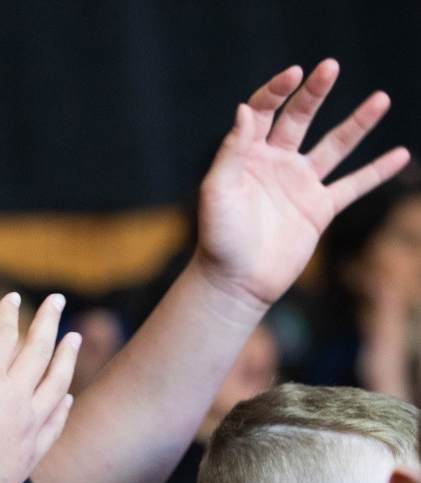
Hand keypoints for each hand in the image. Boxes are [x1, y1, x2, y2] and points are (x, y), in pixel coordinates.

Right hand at [0, 293, 79, 482]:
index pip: (2, 335)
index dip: (7, 313)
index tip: (12, 297)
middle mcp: (14, 398)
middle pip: (39, 350)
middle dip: (48, 321)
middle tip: (58, 300)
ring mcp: (28, 426)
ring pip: (57, 382)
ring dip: (67, 356)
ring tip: (75, 338)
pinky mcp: (32, 453)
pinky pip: (56, 421)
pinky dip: (64, 402)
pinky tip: (67, 395)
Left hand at [196, 59, 409, 309]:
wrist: (236, 281)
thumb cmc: (219, 237)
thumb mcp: (217, 191)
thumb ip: (232, 151)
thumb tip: (243, 109)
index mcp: (247, 155)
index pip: (263, 111)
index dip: (276, 90)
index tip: (294, 75)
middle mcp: (275, 163)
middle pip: (299, 118)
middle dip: (315, 92)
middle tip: (331, 66)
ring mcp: (300, 184)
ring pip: (334, 146)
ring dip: (357, 123)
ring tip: (381, 98)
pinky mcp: (319, 209)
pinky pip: (353, 186)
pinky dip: (377, 171)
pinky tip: (400, 154)